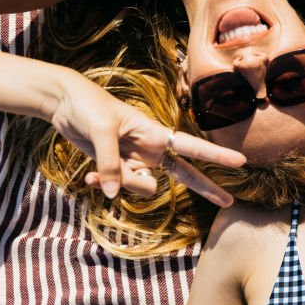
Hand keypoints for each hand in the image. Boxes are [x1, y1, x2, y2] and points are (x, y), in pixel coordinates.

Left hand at [49, 73, 243, 205]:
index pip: (192, 146)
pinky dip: (104, 184)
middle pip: (185, 173)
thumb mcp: (100, 132)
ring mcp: (135, 160)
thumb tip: (114, 194)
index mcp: (155, 133)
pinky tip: (89, 176)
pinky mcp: (117, 167)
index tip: (240, 161)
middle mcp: (151, 149)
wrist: (64, 103)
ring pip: (142, 186)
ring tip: (98, 170)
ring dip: (123, 183)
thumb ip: (110, 164)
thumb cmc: (89, 107)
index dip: (216, 156)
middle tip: (229, 202)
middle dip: (206, 187)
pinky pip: (119, 186)